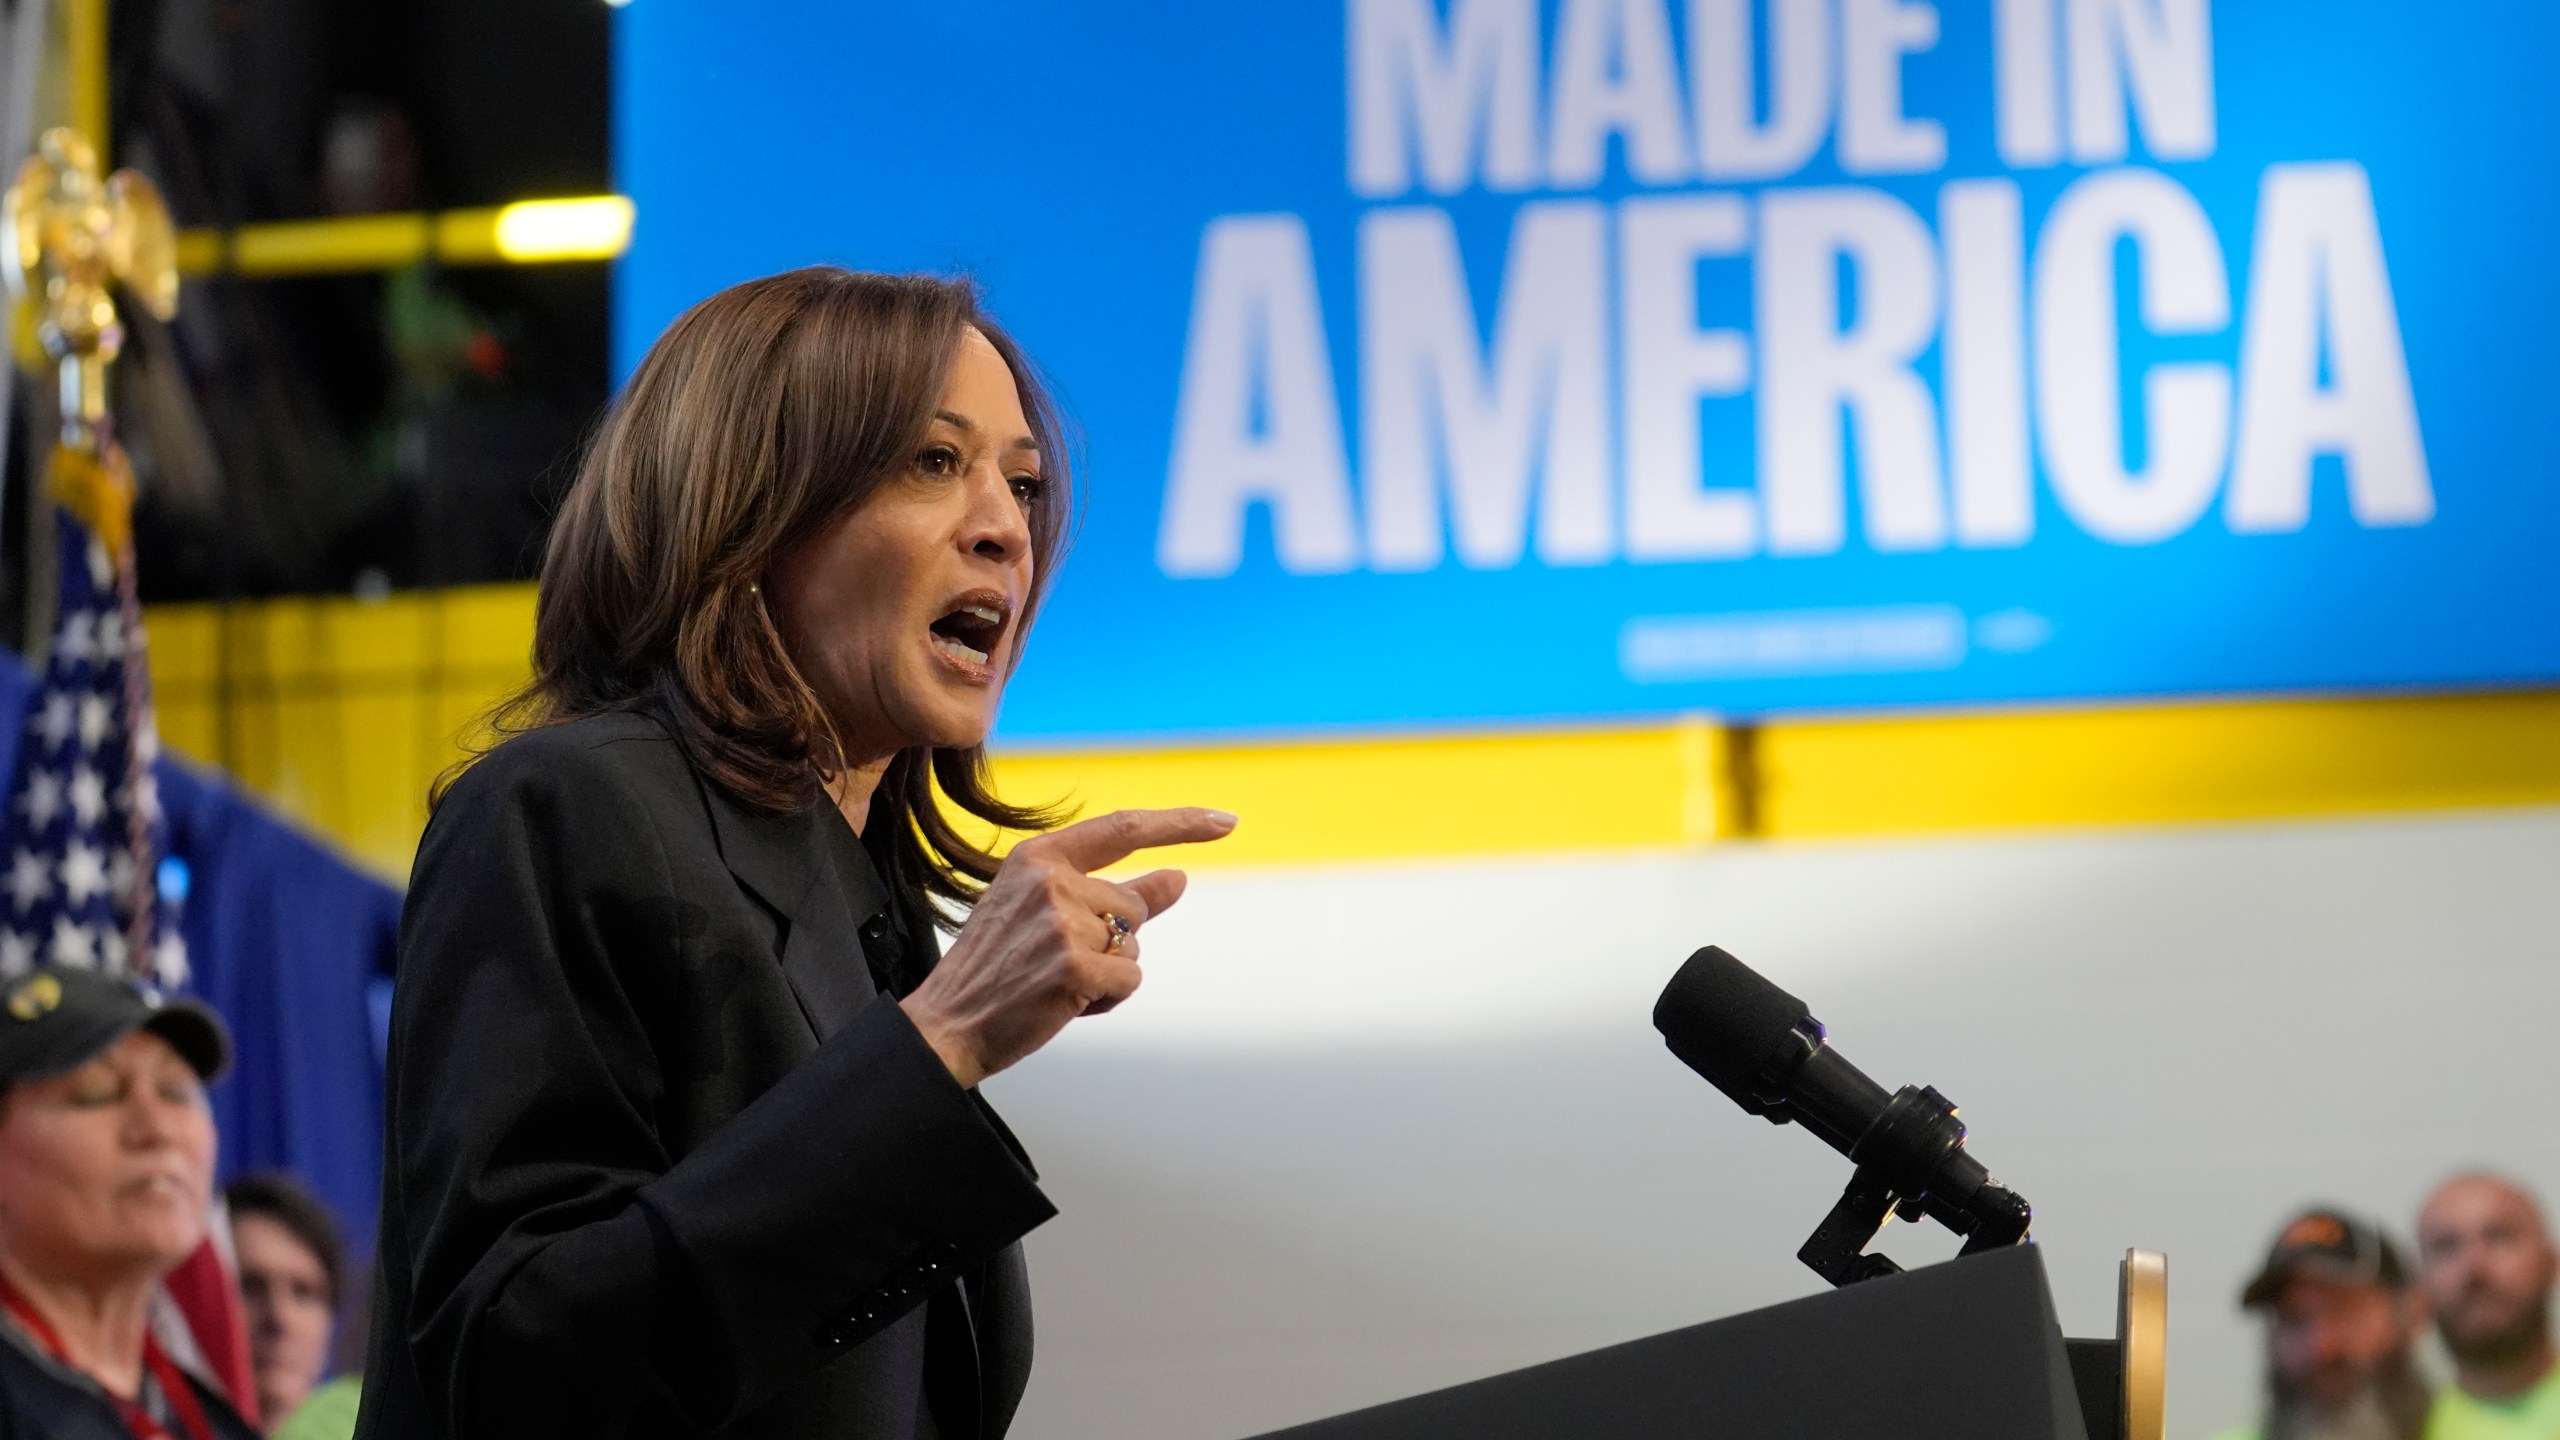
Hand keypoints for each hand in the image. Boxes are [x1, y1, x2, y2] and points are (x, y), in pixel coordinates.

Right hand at [900, 807, 1235, 1085]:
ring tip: (1054, 983)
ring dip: (1108, 973)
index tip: (1224, 821)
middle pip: (1134, 907)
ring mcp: (1062, 922)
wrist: (947, 1024)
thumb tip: (1179, 877)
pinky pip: (1130, 981)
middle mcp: (1050, 881)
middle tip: (1056, 964)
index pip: (1124, 828)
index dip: (1180, 823)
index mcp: (1038, 857)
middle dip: (1114, 941)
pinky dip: (1108, 999)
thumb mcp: (1047, 914)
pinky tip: (1064, 1003)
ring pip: (1134, 947)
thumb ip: (1116, 892)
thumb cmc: (1000, 969)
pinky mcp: (1075, 965)